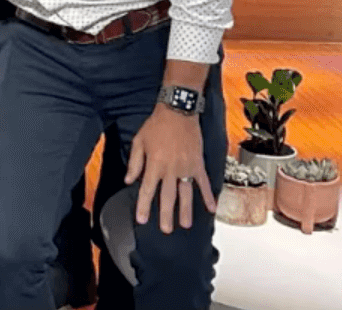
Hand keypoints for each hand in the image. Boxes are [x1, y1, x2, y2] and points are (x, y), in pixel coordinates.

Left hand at [125, 106, 215, 233]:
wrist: (178, 111)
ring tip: (185, 225)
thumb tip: (129, 180)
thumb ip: (134, 163)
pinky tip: (212, 209)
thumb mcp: (139, 141)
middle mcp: (171, 170)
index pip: (147, 190)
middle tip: (166, 230)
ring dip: (186, 210)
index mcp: (155, 164)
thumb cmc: (156, 125)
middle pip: (167, 197)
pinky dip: (208, 196)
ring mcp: (186, 168)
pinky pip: (204, 183)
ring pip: (186, 194)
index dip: (143, 206)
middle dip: (165, 215)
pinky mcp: (198, 164)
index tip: (141, 220)